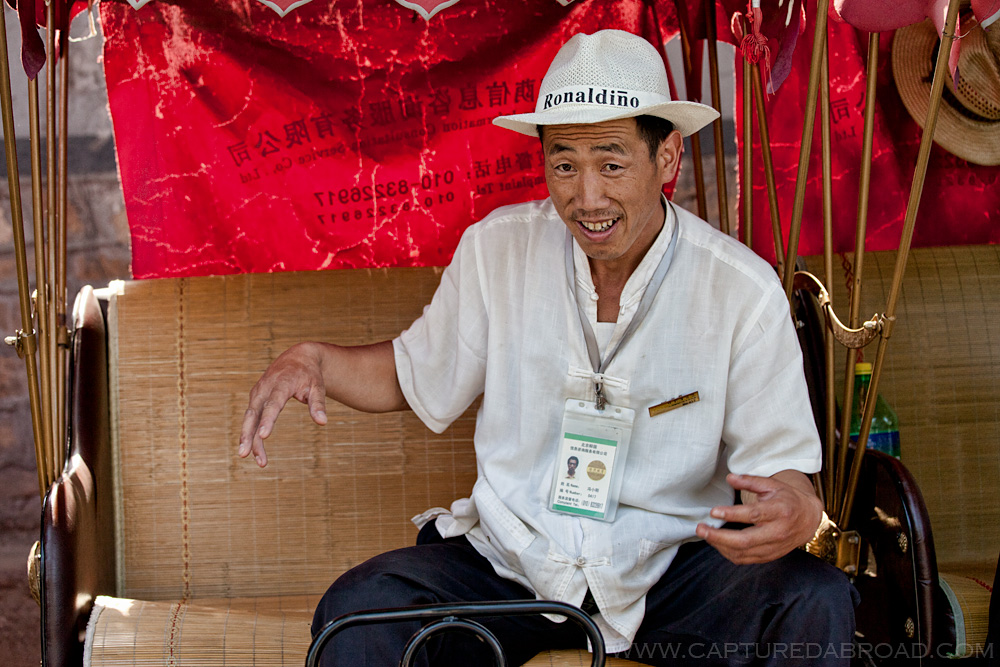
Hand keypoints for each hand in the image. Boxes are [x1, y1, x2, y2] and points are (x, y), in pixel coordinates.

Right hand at [238, 342, 328, 466]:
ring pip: (249, 417)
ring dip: (246, 437)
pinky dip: (247, 431)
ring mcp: (258, 392)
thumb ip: (318, 404)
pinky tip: (248, 448)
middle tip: (246, 454)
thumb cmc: (309, 374)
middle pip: (254, 413)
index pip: (273, 404)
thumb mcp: (318, 386)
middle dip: (249, 434)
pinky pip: (250, 416)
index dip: (268, 420)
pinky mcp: (255, 397)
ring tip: (246, 457)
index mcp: (282, 383)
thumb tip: (323, 423)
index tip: (263, 436)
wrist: (297, 357)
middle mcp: (265, 387)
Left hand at [695, 471, 822, 564]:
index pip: (754, 515)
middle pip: (746, 540)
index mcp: (780, 511)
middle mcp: (778, 532)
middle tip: (701, 529)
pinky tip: (718, 543)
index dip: (732, 514)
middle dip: (719, 537)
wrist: (808, 518)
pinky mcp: (770, 556)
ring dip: (720, 546)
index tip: (713, 511)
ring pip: (744, 553)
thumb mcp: (772, 485)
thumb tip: (730, 478)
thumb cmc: (787, 498)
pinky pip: (746, 559)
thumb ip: (750, 481)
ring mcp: (775, 547)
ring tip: (705, 534)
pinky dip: (729, 553)